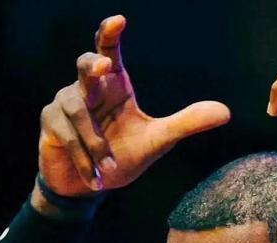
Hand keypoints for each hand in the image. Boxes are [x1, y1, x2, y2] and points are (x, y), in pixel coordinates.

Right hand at [38, 15, 229, 197]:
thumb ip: (187, 123)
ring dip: (95, 144)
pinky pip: (68, 137)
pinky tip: (95, 180)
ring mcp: (64, 104)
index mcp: (113, 85)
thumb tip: (226, 112)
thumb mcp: (158, 141)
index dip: (110, 33)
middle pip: (85, 65)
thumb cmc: (121, 156)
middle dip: (92, 65)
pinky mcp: (50, 125)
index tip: (119, 20)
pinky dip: (84, 160)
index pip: (109, 50)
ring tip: (108, 167)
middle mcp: (87, 88)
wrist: (90, 187)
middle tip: (103, 67)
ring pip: (78, 112)